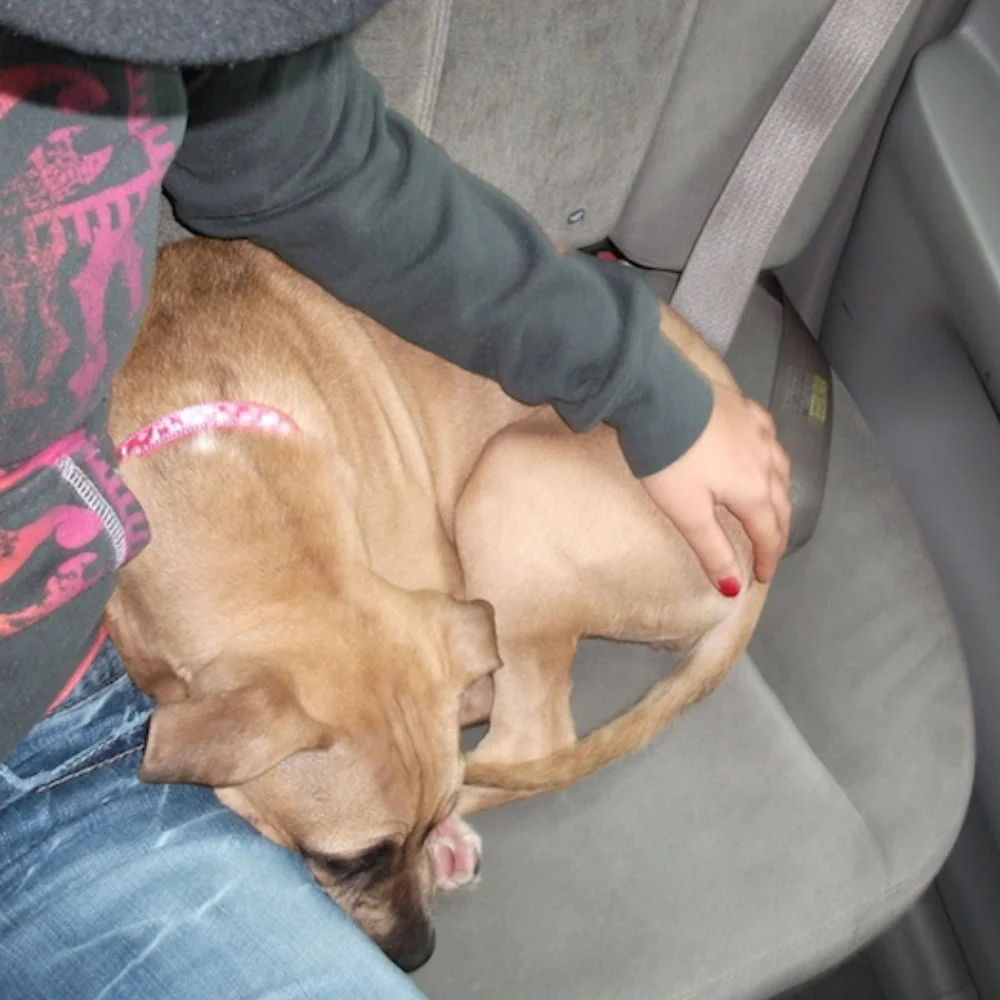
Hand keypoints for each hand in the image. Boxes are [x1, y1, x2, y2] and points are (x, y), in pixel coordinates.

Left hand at [641, 382, 791, 593]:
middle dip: (777, 531)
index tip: (762, 579)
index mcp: (753, 492)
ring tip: (773, 506)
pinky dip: (771, 453)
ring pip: (781, 468)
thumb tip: (734, 590)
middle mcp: (765, 462)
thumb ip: (712, 550)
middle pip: (781, 504)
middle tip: (769, 549)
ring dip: (780, 493)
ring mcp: (759, 431)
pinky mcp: (745, 408)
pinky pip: (769, 435)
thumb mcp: (688, 513)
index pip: (769, 534)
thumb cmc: (671, 460)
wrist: (658, 397)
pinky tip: (763, 451)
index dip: (768, 559)